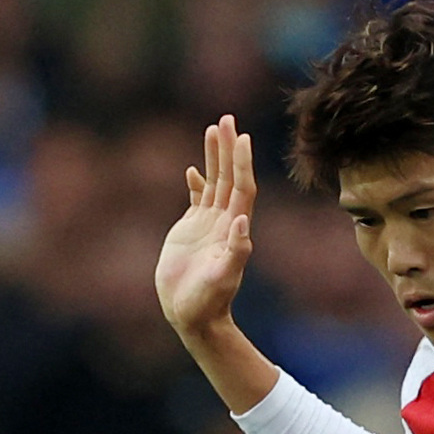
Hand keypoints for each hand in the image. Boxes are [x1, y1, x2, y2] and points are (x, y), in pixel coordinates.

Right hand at [156, 115, 257, 337]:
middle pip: (229, 176)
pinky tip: (193, 168)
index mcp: (234, 228)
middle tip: (227, 118)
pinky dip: (196, 181)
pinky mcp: (191, 230)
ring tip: (213, 129)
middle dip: (228, 148)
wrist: (193, 315)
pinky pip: (196, 198)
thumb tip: (242, 222)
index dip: (242, 162)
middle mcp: (224, 221)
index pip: (241, 187)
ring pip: (214, 182)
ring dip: (214, 157)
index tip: (241, 136)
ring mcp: (208, 224)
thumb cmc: (209, 301)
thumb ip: (235, 251)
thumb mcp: (223, 278)